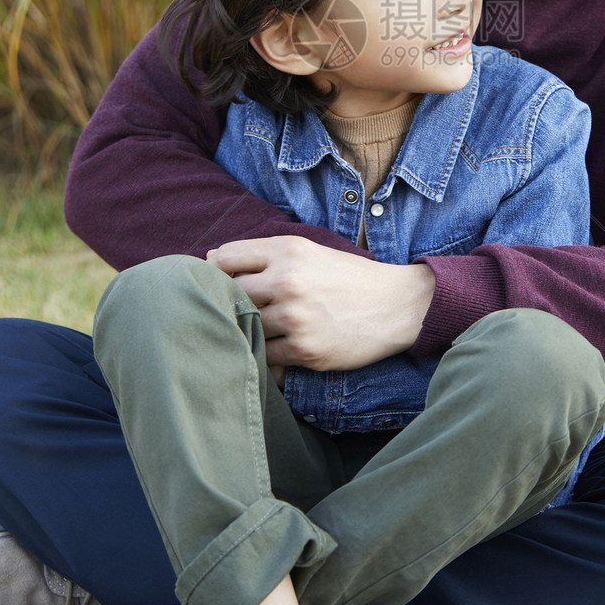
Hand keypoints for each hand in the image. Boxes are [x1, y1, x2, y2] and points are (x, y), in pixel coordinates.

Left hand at [207, 236, 434, 370]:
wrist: (394, 306)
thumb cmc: (346, 277)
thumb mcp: (308, 250)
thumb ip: (263, 253)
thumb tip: (210, 259)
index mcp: (288, 250)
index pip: (225, 257)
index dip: (216, 270)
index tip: (221, 280)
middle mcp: (288, 281)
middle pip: (229, 293)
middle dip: (227, 301)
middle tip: (238, 307)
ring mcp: (295, 318)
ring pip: (245, 325)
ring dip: (247, 328)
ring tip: (259, 326)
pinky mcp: (304, 350)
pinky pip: (263, 354)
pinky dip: (263, 351)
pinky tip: (275, 343)